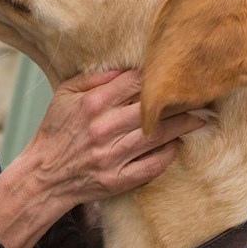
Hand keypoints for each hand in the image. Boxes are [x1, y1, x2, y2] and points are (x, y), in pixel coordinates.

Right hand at [0, 69, 203, 247]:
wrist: (43, 175)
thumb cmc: (57, 130)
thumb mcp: (65, 95)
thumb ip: (95, 79)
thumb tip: (128, 67)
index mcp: (92, 104)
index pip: (136, 83)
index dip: (158, 78)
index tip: (176, 75)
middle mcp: (103, 129)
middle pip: (153, 110)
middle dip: (181, 102)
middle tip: (203, 96)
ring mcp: (111, 156)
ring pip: (157, 137)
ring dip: (183, 126)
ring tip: (200, 118)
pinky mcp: (117, 179)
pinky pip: (151, 166)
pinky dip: (168, 155)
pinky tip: (178, 145)